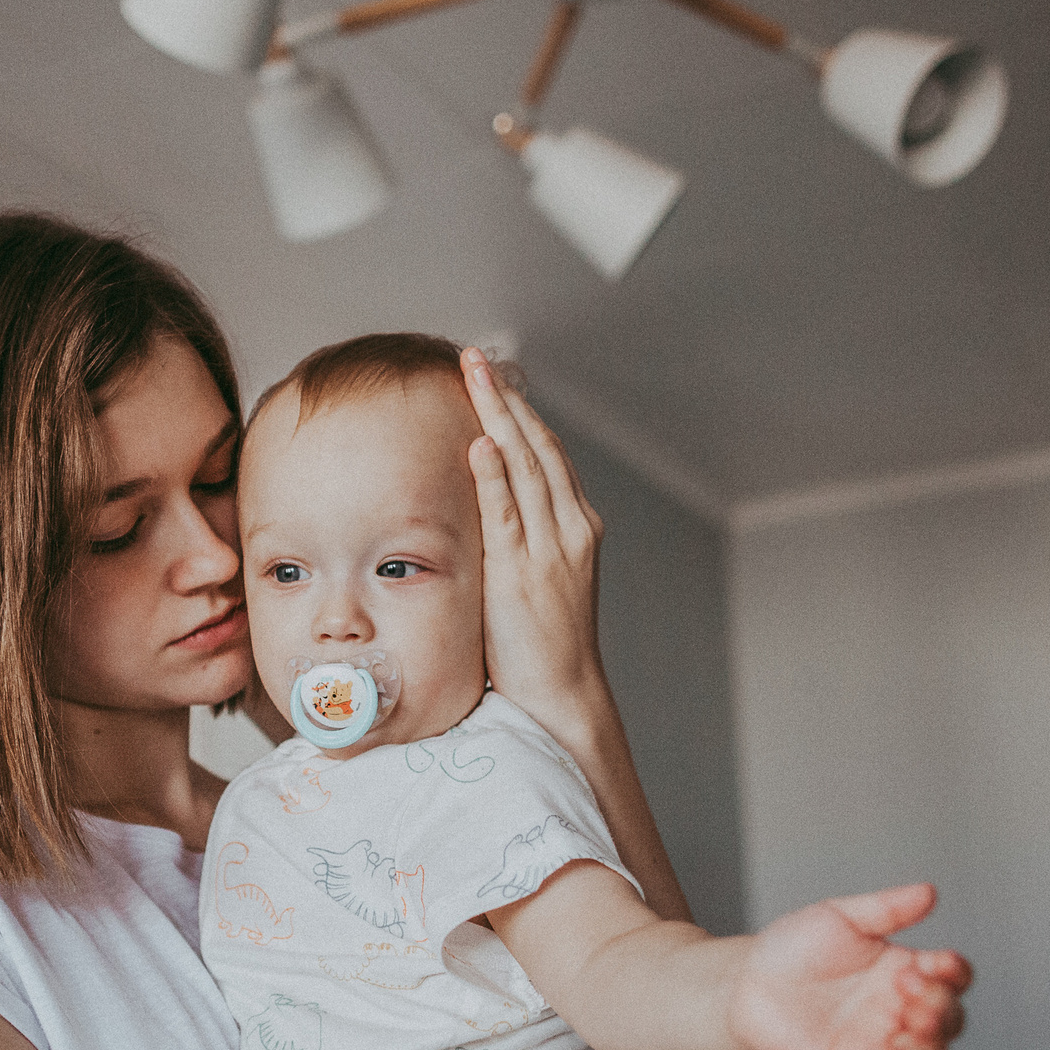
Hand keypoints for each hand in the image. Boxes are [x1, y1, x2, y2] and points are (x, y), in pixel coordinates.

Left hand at [461, 347, 608, 731]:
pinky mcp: (523, 573)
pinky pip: (507, 513)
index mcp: (574, 526)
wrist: (562, 692)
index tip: (491, 377)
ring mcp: (550, 548)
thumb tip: (480, 509)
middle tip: (476, 357)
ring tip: (474, 376)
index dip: (518, 411)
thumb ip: (515, 539)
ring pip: (526, 467)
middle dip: (505, 397)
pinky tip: (481, 442)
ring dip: (498, 417)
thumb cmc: (539, 645)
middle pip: (537, 446)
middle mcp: (569, 528)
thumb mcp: (532, 578)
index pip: (546, 453)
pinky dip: (494, 475)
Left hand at [728, 883, 969, 1049]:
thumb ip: (885, 909)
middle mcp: (899, 1010)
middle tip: (914, 996)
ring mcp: (877, 1042)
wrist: (746, 981)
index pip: (953, 978)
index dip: (955, 973)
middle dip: (943, 1012)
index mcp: (905, 971)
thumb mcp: (839, 917)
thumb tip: (929, 892)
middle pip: (949, 1022)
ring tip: (904, 1036)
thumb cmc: (794, 946)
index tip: (939, 964)